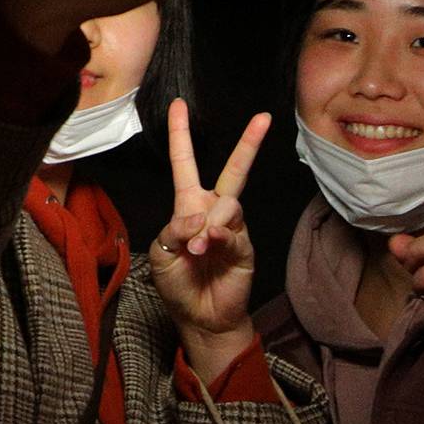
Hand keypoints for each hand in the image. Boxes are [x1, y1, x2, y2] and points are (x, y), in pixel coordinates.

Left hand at [147, 98, 268, 379]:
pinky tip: (210, 248)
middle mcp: (212, 208)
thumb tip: (200, 217)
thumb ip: (174, 229)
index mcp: (187, 204)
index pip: (183, 163)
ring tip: (197, 249)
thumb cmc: (177, 284)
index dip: (180, 134)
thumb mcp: (160, 253)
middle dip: (249, 143)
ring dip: (209, 224)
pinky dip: (219, 236)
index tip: (179, 104)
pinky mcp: (245, 245)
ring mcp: (232, 226)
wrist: (200, 318)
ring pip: (229, 203)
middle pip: (233, 169)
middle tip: (263, 117)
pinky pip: (234, 229)